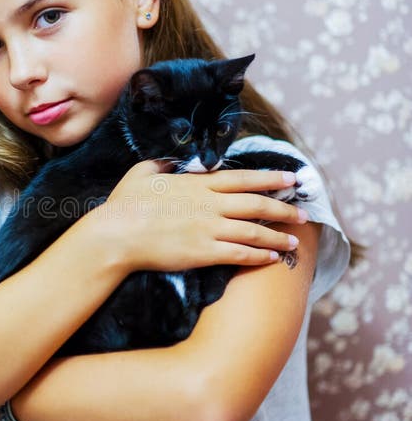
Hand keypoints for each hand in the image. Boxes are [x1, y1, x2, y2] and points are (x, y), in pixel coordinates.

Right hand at [102, 160, 307, 272]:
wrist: (117, 235)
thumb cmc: (125, 204)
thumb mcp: (142, 173)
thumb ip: (161, 165)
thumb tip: (170, 162)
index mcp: (197, 183)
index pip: (243, 178)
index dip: (270, 178)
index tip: (291, 179)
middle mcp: (209, 204)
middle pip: (256, 204)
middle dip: (283, 208)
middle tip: (303, 212)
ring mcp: (208, 229)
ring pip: (253, 231)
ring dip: (277, 236)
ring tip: (293, 242)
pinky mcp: (203, 252)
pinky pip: (239, 254)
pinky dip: (258, 256)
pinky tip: (271, 258)